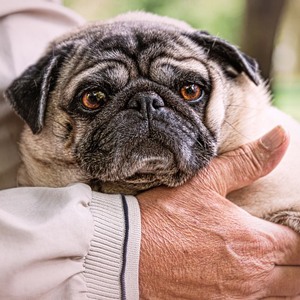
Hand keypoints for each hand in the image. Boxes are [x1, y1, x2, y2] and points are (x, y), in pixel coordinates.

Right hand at [137, 126, 299, 299]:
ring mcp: (234, 298)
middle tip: (289, 247)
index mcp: (255, 242)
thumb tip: (281, 136)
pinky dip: (263, 295)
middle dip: (298, 261)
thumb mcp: (206, 181)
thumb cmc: (166, 215)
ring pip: (283, 297)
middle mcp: (252, 277)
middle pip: (299, 278)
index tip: (292, 227)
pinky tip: (250, 284)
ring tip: (279, 268)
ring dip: (287, 283)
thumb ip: (248, 162)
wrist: (126, 251)